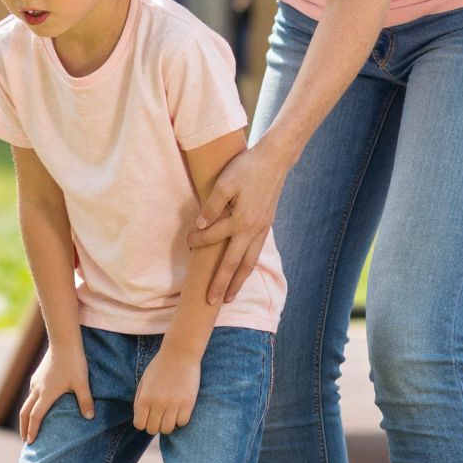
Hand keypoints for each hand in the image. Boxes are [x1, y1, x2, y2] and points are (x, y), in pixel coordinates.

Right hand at [19, 346, 93, 443]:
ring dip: (26, 416)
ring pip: (27, 403)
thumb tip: (89, 418)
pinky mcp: (38, 376)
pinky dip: (30, 406)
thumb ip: (85, 401)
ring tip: (30, 427)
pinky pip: (31, 394)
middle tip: (26, 441)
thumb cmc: (73, 362)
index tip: (31, 442)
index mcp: (46, 394)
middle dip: (24, 428)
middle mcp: (37, 389)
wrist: (64, 341)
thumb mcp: (82, 383)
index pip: (35, 417)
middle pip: (25, 412)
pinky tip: (37, 407)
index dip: (32, 430)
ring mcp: (36, 381)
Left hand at [133, 344, 200, 435]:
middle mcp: (158, 403)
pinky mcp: (188, 404)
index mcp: (145, 398)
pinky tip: (179, 411)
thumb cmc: (160, 366)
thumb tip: (140, 419)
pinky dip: (180, 420)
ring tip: (169, 414)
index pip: (139, 424)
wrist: (180, 353)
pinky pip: (182, 423)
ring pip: (168, 429)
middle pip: (153, 429)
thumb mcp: (144, 381)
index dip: (143, 423)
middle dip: (155, 425)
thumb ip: (139, 401)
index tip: (148, 417)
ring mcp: (174, 404)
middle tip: (159, 416)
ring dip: (167, 424)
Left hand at [188, 142, 290, 303]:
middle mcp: (253, 230)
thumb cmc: (246, 168)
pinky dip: (248, 267)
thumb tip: (201, 226)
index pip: (213, 237)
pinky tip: (242, 273)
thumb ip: (212, 206)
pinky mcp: (266, 226)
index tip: (187, 242)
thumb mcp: (225, 183)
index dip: (197, 241)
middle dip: (222, 284)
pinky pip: (255, 253)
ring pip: (249, 263)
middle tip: (211, 302)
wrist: (275, 160)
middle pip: (235, 264)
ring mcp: (262, 230)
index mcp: (241, 220)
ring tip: (230, 297)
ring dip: (238, 282)